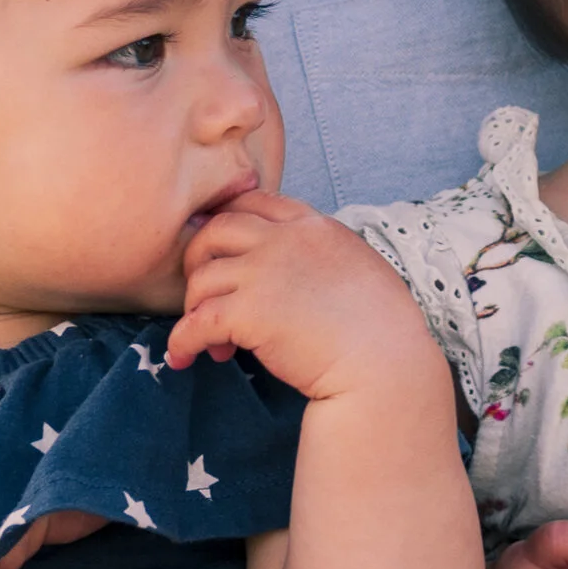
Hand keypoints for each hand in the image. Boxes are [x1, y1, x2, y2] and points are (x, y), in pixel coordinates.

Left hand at [168, 190, 443, 403]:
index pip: (254, 203)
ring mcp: (264, 272)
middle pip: (215, 229)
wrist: (386, 366)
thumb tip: (299, 267)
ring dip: (196, 309)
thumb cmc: (384, 329)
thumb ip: (322, 254)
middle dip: (198, 259)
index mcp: (315, 226)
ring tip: (215, 343)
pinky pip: (195, 321)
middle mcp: (285, 240)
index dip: (227, 222)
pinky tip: (184, 357)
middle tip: (204, 294)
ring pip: (201, 278)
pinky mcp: (249, 312)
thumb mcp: (360, 267)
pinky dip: (182, 341)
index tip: (218, 249)